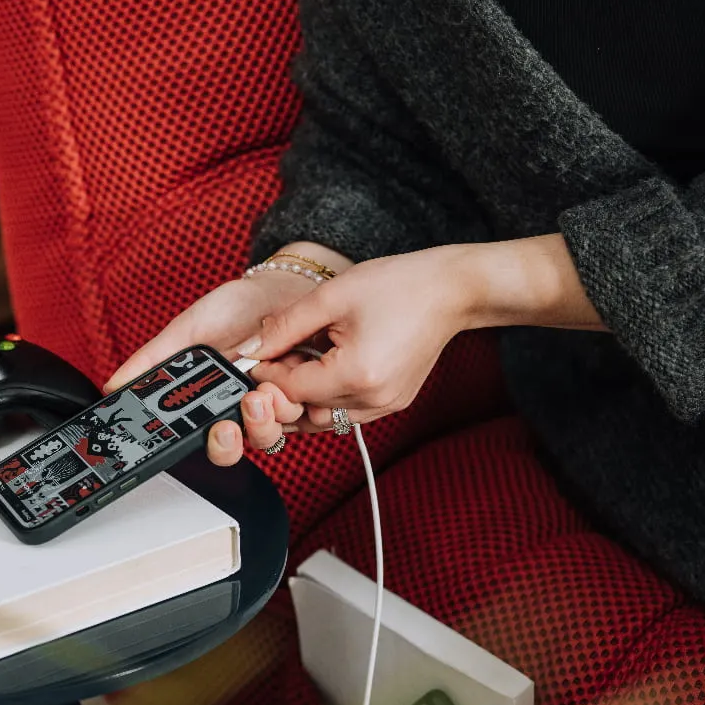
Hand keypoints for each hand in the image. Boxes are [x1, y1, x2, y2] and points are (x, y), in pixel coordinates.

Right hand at [104, 242, 351, 465]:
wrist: (285, 287)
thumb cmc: (235, 307)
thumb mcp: (188, 330)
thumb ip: (154, 359)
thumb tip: (115, 384)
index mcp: (216, 403)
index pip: (215, 442)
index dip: (220, 445)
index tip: (221, 429)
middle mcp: (247, 409)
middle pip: (250, 443)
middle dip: (254, 428)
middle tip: (253, 401)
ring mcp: (280, 404)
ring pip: (283, 430)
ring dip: (281, 411)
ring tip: (276, 380)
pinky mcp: (311, 395)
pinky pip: (315, 417)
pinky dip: (312, 404)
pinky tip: (304, 383)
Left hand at [238, 235, 607, 431]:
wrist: (452, 290)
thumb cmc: (399, 285)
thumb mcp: (332, 297)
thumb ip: (287, 326)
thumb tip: (253, 347)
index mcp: (357, 375)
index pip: (291, 390)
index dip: (266, 375)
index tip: (254, 358)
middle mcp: (373, 400)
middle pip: (305, 411)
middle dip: (283, 388)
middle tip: (277, 357)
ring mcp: (385, 406)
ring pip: (324, 418)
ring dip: (305, 395)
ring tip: (304, 358)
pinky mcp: (392, 403)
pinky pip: (345, 412)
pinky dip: (327, 396)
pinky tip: (326, 365)